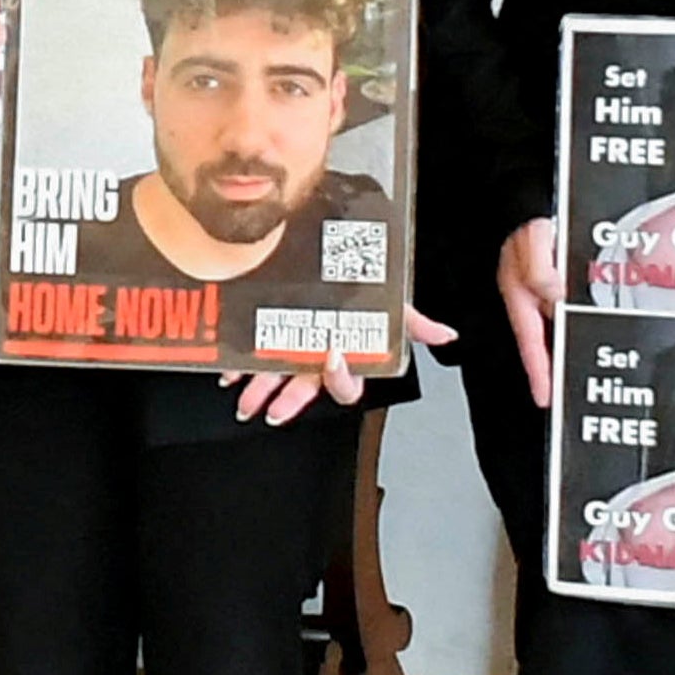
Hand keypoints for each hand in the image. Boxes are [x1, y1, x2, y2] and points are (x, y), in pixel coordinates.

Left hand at [234, 298, 445, 428]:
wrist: (339, 263)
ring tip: (243, 400)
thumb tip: (446, 335)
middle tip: (272, 411)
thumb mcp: (392, 304)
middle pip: (306, 388)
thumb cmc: (367, 289)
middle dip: (288, 400)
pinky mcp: (271, 336)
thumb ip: (414, 322)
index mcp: (350, 357)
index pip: (348, 384)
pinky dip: (238, 364)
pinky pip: (253, 357)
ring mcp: (294, 349)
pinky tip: (228, 369)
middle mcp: (320, 358)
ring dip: (258, 390)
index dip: (340, 378)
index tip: (333, 358)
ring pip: (276, 377)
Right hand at [495, 213, 565, 409]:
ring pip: (555, 330)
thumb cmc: (528, 219)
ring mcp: (544, 292)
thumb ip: (542, 271)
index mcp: (519, 294)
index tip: (544, 395)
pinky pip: (566, 311)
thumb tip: (555, 297)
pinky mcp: (556, 283)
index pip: (530, 342)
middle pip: (542, 343)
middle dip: (553, 369)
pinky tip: (589, 330)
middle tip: (563, 393)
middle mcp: (530, 297)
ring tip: (577, 372)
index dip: (538, 371)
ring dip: (566, 349)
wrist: (533, 201)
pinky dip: (576, 324)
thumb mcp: (534, 241)